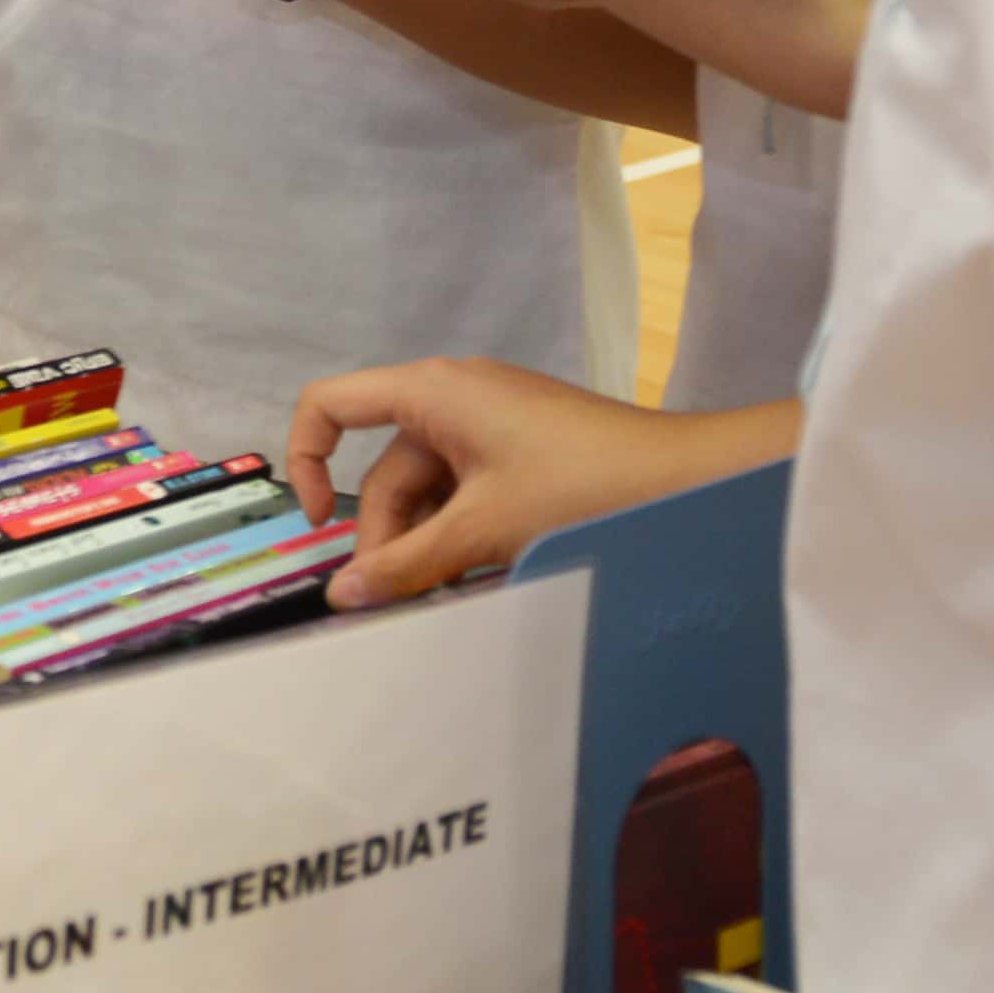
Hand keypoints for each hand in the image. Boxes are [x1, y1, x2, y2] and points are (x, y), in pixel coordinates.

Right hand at [281, 355, 724, 605]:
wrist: (689, 480)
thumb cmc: (582, 486)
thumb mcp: (483, 530)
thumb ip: (406, 564)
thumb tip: (340, 596)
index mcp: (433, 392)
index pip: (330, 404)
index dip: (304, 459)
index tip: (315, 522)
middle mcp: (454, 397)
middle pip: (384, 469)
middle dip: (383, 535)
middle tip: (394, 600)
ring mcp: (492, 425)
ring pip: (428, 490)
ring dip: (425, 543)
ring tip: (442, 596)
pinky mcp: (523, 452)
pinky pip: (466, 493)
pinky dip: (460, 534)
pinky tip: (475, 579)